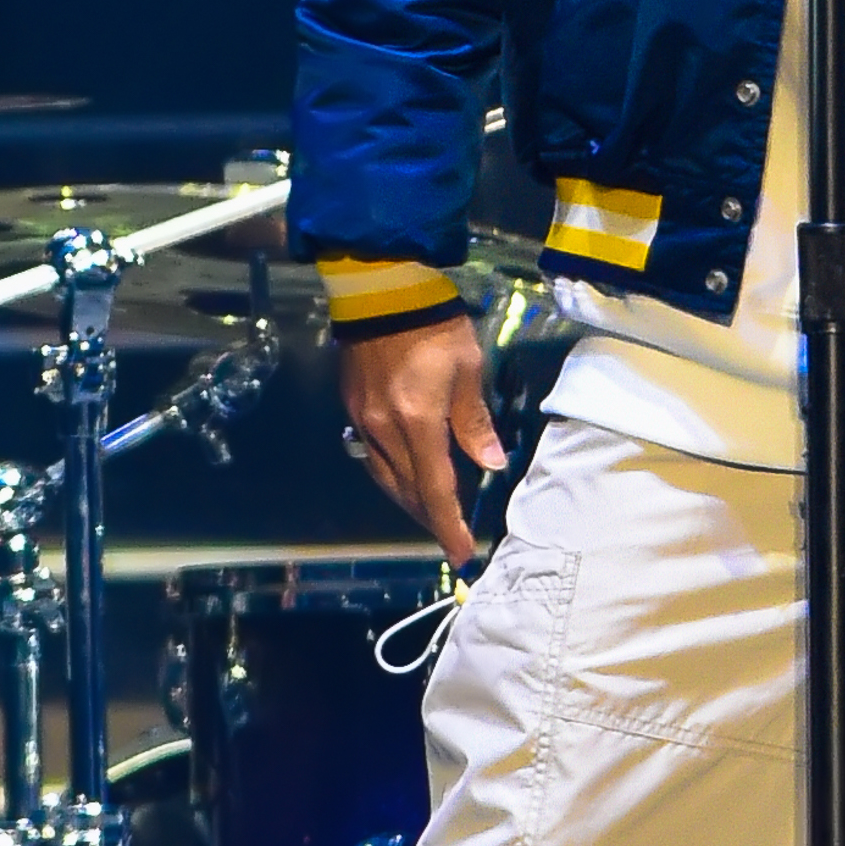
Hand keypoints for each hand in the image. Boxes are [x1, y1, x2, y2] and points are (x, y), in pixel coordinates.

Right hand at [337, 313, 507, 566]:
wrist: (380, 292)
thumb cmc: (434, 326)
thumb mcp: (468, 369)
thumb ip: (474, 422)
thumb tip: (491, 464)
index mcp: (417, 422)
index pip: (435, 490)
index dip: (449, 526)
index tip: (462, 554)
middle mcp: (384, 431)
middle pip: (408, 491)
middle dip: (431, 517)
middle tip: (453, 533)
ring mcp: (363, 421)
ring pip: (387, 479)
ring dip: (411, 499)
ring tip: (434, 509)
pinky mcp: (353, 409)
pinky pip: (374, 457)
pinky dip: (394, 474)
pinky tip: (408, 473)